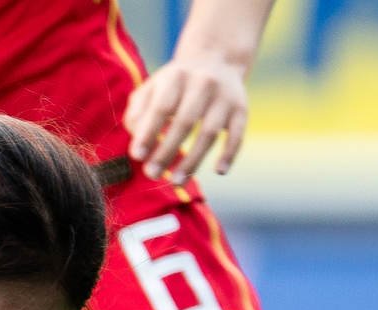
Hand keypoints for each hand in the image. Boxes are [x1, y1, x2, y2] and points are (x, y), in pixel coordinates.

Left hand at [123, 55, 250, 181]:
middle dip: (167, 151)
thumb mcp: (152, 88)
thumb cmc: (175, 85)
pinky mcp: (241, 109)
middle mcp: (203, 83)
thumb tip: (138, 146)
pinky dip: (229, 154)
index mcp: (176, 77)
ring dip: (193, 160)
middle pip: (185, 122)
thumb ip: (137, 113)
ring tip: (177, 181)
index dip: (148, 133)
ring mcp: (224, 96)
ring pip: (209, 132)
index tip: (137, 156)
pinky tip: (220, 171)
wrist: (216, 59)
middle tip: (152, 174)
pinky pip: (237, 135)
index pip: (161, 108)